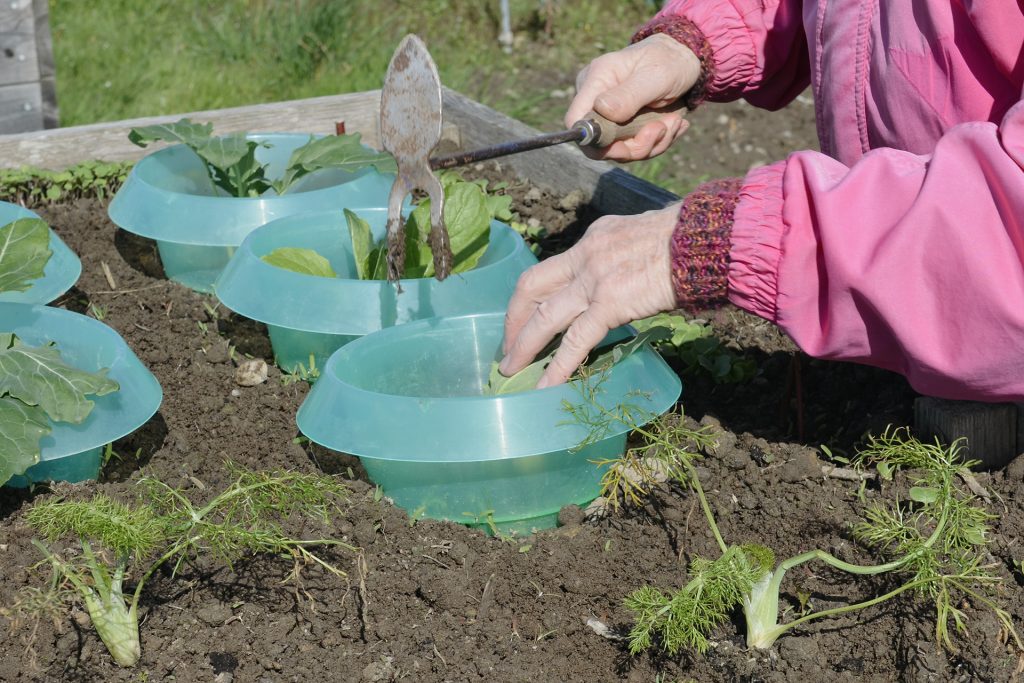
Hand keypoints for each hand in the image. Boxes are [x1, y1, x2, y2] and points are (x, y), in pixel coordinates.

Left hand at [500, 204, 679, 387]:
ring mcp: (595, 280)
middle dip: (514, 320)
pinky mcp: (610, 303)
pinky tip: (546, 386)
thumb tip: (621, 280)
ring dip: (524, 346)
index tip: (525, 314)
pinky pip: (575, 341)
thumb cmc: (687, 241)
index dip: (534, 295)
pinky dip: (557, 367)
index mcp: (594, 238)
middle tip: (506, 346)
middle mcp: (586, 255)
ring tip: (510, 370)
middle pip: (532, 287)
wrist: (704, 240)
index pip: (553, 267)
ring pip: (545, 318)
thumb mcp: (641, 237)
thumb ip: (621, 258)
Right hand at [567, 34, 699, 161]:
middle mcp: (596, 100)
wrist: (684, 61)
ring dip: (652, 143)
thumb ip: (629, 94)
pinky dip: (656, 142)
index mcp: (596, 80)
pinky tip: (673, 123)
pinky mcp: (623, 127)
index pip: (577, 121)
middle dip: (636, 145)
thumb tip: (601, 110)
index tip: (627, 143)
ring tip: (674, 121)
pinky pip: (634, 147)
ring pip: (621, 150)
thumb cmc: (669, 61)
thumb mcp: (656, 75)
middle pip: (600, 144)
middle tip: (664, 127)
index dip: (595, 141)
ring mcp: (609, 116)